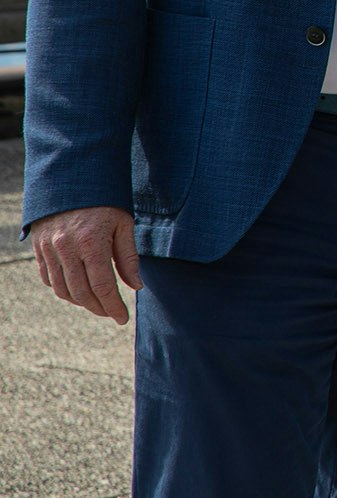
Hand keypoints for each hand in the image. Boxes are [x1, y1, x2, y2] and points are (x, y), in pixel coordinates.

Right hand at [29, 206, 141, 323]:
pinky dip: (63, 290)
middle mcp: (66, 248)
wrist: (71, 179)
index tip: (123, 318)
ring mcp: (49, 249)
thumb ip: (128, 257)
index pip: (102, 286)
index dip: (113, 306)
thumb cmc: (105, 200)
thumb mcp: (123, 224)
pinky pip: (48, 278)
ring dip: (81, 302)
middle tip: (113, 313)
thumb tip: (136, 287)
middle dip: (99, 308)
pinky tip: (78, 290)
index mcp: (91, 242)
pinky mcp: (39, 248)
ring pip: (62, 290)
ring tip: (98, 304)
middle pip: (81, 292)